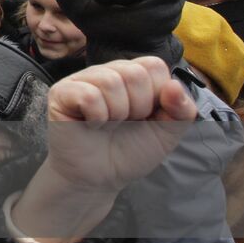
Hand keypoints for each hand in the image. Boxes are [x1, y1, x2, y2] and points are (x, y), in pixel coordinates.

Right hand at [11, 57, 196, 242]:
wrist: (100, 177)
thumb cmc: (130, 151)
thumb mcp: (167, 133)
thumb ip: (182, 110)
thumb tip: (175, 85)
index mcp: (132, 75)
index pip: (153, 65)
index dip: (157, 95)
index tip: (147, 115)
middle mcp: (107, 72)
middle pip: (134, 73)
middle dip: (138, 107)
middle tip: (125, 123)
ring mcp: (82, 80)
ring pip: (110, 81)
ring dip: (116, 113)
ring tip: (108, 124)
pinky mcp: (61, 93)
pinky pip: (87, 95)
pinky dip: (97, 117)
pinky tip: (92, 125)